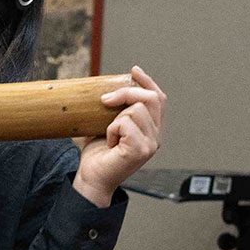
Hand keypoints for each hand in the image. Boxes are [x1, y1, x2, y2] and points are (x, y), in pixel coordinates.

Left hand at [75, 65, 165, 206]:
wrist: (91, 179)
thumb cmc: (97, 155)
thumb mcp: (106, 125)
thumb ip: (112, 110)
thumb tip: (103, 89)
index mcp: (151, 129)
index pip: (158, 99)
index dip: (147, 81)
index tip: (133, 70)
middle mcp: (156, 136)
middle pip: (150, 98)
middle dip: (126, 92)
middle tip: (104, 100)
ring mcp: (151, 144)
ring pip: (136, 110)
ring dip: (114, 119)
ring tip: (109, 135)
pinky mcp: (141, 150)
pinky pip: (125, 124)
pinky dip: (111, 130)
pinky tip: (110, 143)